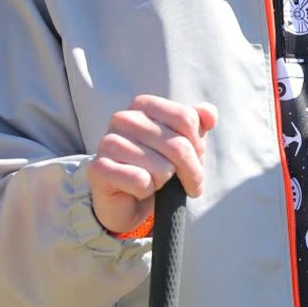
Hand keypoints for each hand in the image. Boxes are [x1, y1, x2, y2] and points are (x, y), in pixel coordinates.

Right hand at [88, 95, 217, 234]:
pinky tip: (139, 189)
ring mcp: (107, 142)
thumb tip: (209, 113)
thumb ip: (199, 124)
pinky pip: (141, 181)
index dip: (198, 145)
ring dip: (166, 181)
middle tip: (189, 183)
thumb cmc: (160, 167)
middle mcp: (123, 118)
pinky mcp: (98, 168)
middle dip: (191, 171)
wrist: (129, 201)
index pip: (186, 118)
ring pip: (162, 167)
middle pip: (178, 145)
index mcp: (144, 105)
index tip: (197, 160)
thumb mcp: (186, 143)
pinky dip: (147, 191)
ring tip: (157, 182)